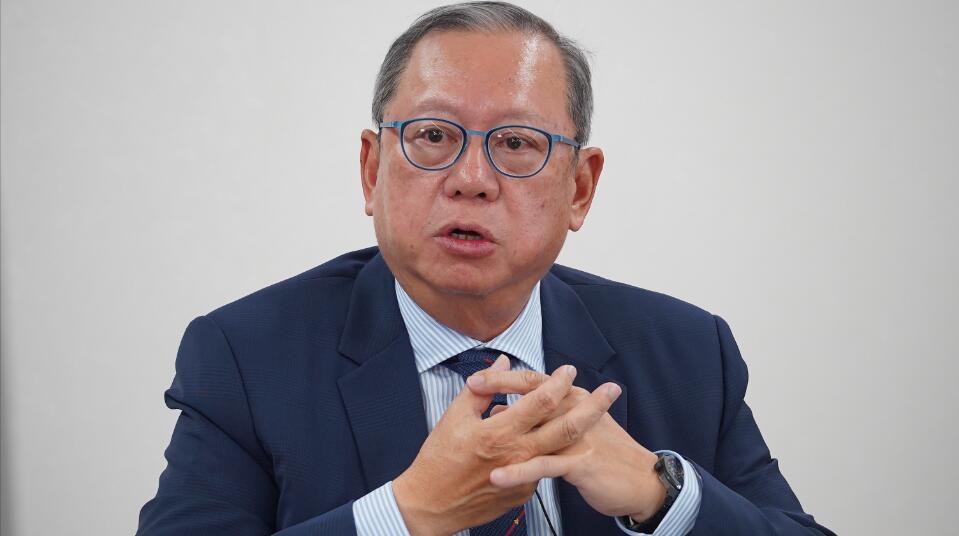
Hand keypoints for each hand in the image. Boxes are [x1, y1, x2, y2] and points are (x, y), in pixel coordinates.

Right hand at [393, 355, 618, 535]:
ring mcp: (523, 477)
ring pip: (563, 450)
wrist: (431, 504)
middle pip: (566, 427)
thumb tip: (501, 362)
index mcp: (499, 432)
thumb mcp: (453, 417)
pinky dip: (553, 453)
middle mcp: (516, 454)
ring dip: (586, 430)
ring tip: (603, 415)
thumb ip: (481, 388)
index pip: (540, 401)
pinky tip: (559, 443)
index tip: (570, 370)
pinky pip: (543, 467)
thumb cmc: (438, 459)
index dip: (558, 382)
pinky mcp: (524, 493)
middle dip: (592, 406)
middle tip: (612, 390)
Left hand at [467, 367, 667, 521]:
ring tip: (475, 432)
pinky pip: (543, 467)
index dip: (503, 378)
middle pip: (533, 395)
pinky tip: (497, 477)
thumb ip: (544, 411)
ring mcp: (577, 437)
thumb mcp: (575, 423)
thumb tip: (504, 407)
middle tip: (471, 387)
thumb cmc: (603, 452)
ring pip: (538, 427)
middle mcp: (574, 411)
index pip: (534, 381)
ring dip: (505, 428)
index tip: (475, 378)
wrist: (640, 479)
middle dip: (500, 389)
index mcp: (571, 400)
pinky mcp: (579, 464)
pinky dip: (519, 471)